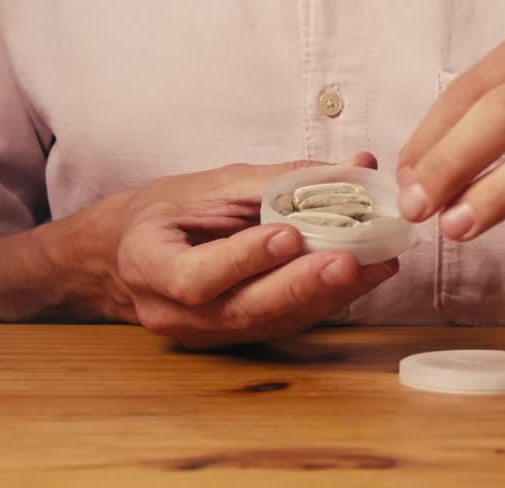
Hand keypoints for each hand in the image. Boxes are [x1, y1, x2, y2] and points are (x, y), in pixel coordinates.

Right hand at [113, 155, 398, 349]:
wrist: (129, 255)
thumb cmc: (167, 212)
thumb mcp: (207, 184)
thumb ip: (279, 180)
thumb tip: (355, 165)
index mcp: (148, 264)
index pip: (195, 276)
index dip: (243, 259)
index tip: (288, 234)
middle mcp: (173, 312)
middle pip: (241, 310)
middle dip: (301, 285)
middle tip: (350, 260)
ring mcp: (204, 334)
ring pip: (271, 321)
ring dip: (328, 295)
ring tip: (375, 265)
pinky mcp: (235, 340)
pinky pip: (284, 322)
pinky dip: (327, 300)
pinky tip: (364, 277)